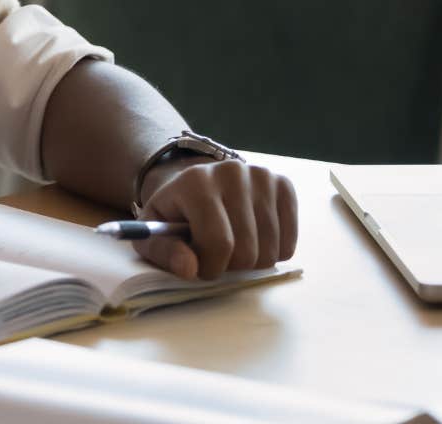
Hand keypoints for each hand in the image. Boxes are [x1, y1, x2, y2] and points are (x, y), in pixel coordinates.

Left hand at [133, 158, 297, 279]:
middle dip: (230, 267)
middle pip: (247, 251)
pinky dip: (273, 253)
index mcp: (195, 182)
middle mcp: (232, 172)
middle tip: (216, 255)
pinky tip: (253, 239)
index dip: (209, 268)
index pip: (218, 243)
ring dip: (251, 263)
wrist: (197, 186)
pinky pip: (289, 243)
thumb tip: (189, 268)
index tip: (199, 266)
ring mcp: (261, 177)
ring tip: (232, 246)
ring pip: (270, 251)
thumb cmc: (175, 216)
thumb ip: (163, 252)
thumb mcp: (152, 234)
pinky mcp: (283, 186)